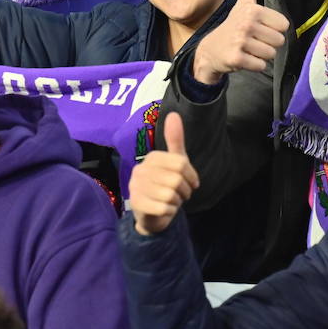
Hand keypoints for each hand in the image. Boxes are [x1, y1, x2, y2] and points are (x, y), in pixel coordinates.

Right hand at [128, 112, 198, 234]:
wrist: (152, 215)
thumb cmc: (165, 186)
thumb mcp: (175, 163)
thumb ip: (175, 140)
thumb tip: (173, 114)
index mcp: (152, 158)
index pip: (181, 163)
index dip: (191, 176)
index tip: (191, 183)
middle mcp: (140, 170)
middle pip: (176, 179)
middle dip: (184, 191)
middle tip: (180, 195)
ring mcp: (135, 187)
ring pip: (170, 195)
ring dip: (176, 202)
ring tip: (171, 202)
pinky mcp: (136, 204)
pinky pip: (163, 208)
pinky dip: (169, 212)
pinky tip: (164, 210)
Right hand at [192, 0, 288, 84]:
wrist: (210, 49)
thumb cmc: (232, 24)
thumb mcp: (243, 2)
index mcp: (253, 10)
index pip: (284, 25)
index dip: (274, 29)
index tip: (260, 28)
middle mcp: (247, 24)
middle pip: (279, 41)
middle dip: (268, 43)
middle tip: (253, 40)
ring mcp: (241, 42)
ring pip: (271, 54)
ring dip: (262, 55)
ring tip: (248, 49)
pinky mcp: (237, 59)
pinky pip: (261, 65)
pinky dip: (254, 65)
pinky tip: (243, 58)